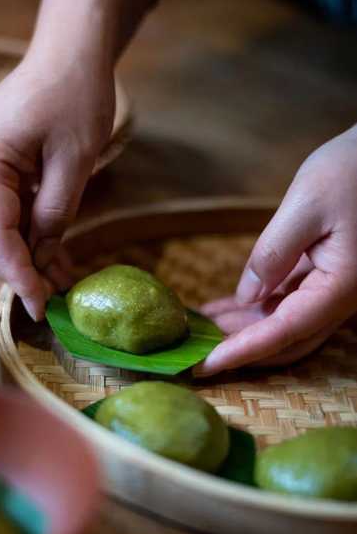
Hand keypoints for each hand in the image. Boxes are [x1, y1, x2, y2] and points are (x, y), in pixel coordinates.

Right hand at [0, 52, 114, 320]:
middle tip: (50, 299)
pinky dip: (22, 235)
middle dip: (14, 271)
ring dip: (19, 257)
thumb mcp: (76, 161)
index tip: (40, 305)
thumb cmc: (78, 95)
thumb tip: (40, 257)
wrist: (68, 51)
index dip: (18, 274)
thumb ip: (55, 214)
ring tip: (57, 282)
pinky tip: (51, 254)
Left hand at [196, 127, 356, 374]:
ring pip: (285, 325)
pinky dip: (257, 309)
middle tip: (193, 355)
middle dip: (239, 350)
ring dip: (244, 331)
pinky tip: (225, 307)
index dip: (241, 351)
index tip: (204, 365)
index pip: (282, 332)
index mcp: (340, 287)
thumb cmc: (354, 168)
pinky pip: (290, 303)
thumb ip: (273, 253)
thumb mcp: (307, 203)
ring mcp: (335, 289)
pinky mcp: (328, 276)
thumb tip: (246, 296)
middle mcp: (340, 297)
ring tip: (200, 329)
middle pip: (285, 341)